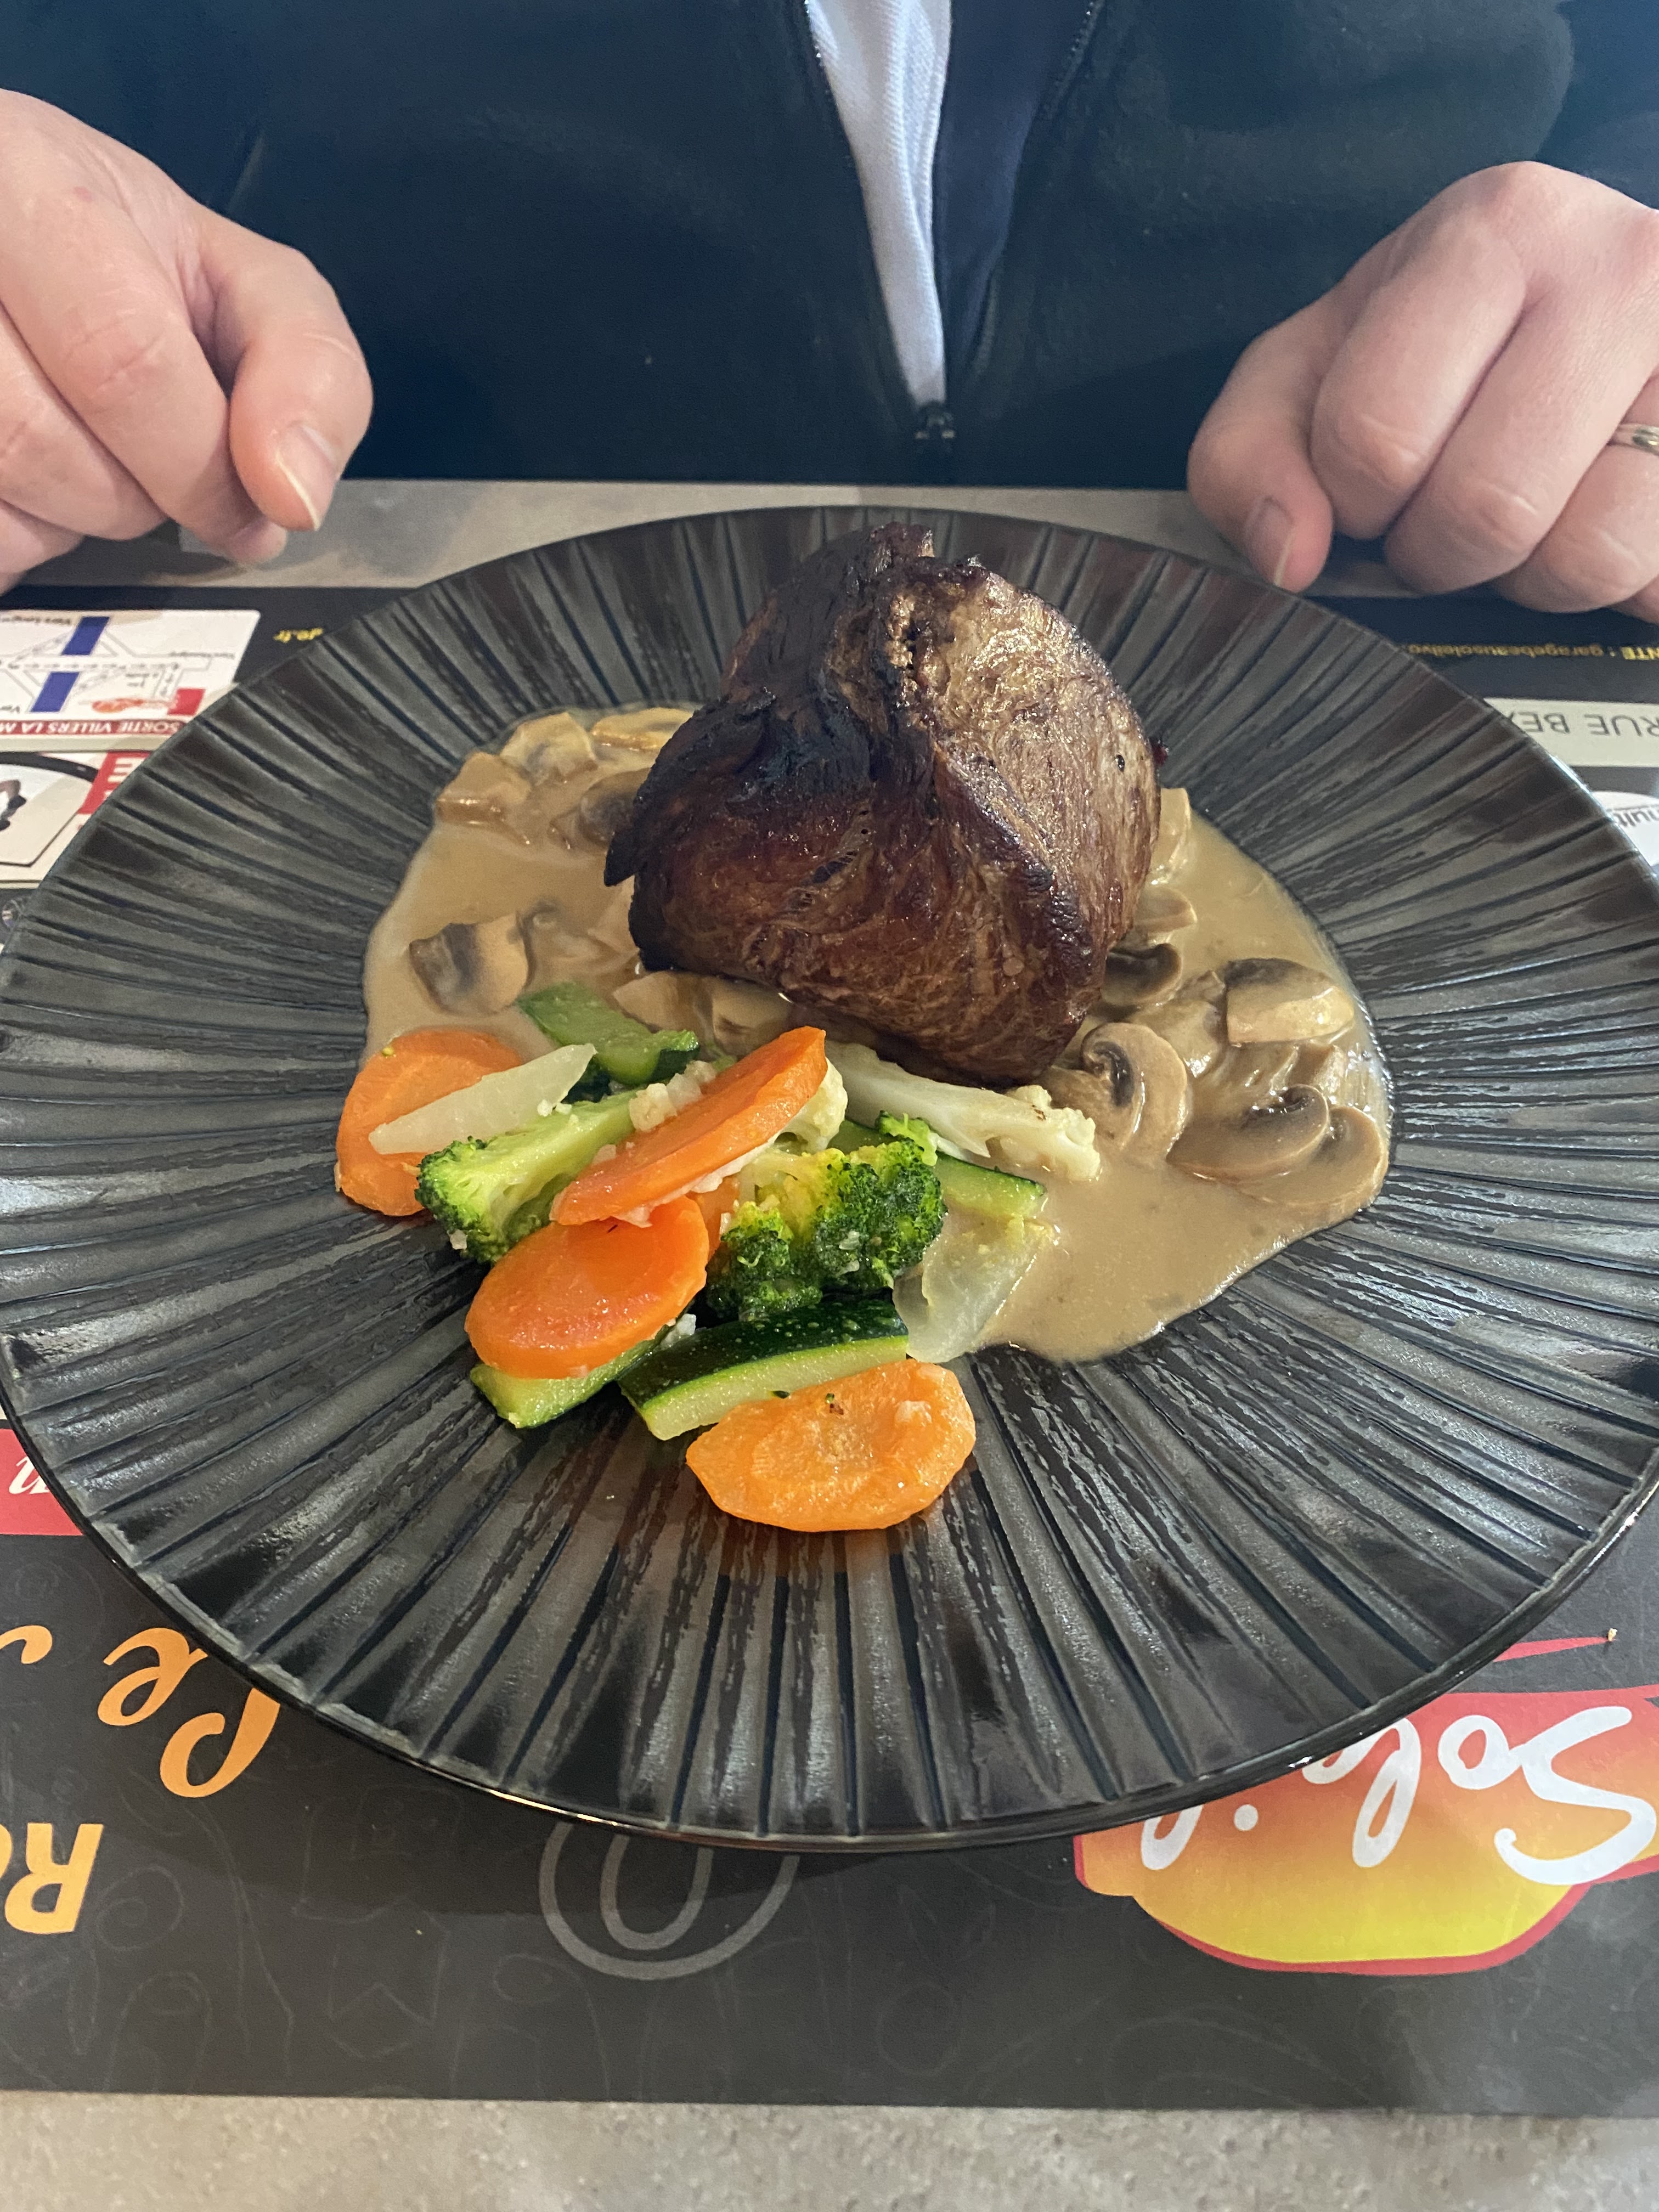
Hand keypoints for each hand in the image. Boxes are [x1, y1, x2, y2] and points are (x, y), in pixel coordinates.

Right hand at [0, 92, 371, 589]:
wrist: (20, 233)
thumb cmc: (127, 255)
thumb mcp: (250, 284)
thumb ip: (310, 372)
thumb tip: (294, 494)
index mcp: (27, 183)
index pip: (122, 362)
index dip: (200, 467)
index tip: (249, 510)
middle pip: (41, 444)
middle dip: (131, 496)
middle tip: (156, 463)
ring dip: (67, 519)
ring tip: (90, 452)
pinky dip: (19, 534)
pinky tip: (38, 480)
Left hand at [1187, 163, 1658, 617]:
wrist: (1601, 313)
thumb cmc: (1436, 349)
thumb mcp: (1312, 374)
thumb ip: (1246, 457)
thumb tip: (1287, 556)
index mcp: (1496, 230)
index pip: (1377, 435)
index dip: (1357, 501)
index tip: (1375, 486)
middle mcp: (1620, 267)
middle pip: (1485, 508)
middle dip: (1440, 552)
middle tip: (1446, 517)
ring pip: (1587, 554)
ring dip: (1532, 577)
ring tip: (1530, 517)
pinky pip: (1654, 579)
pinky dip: (1612, 586)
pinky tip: (1594, 522)